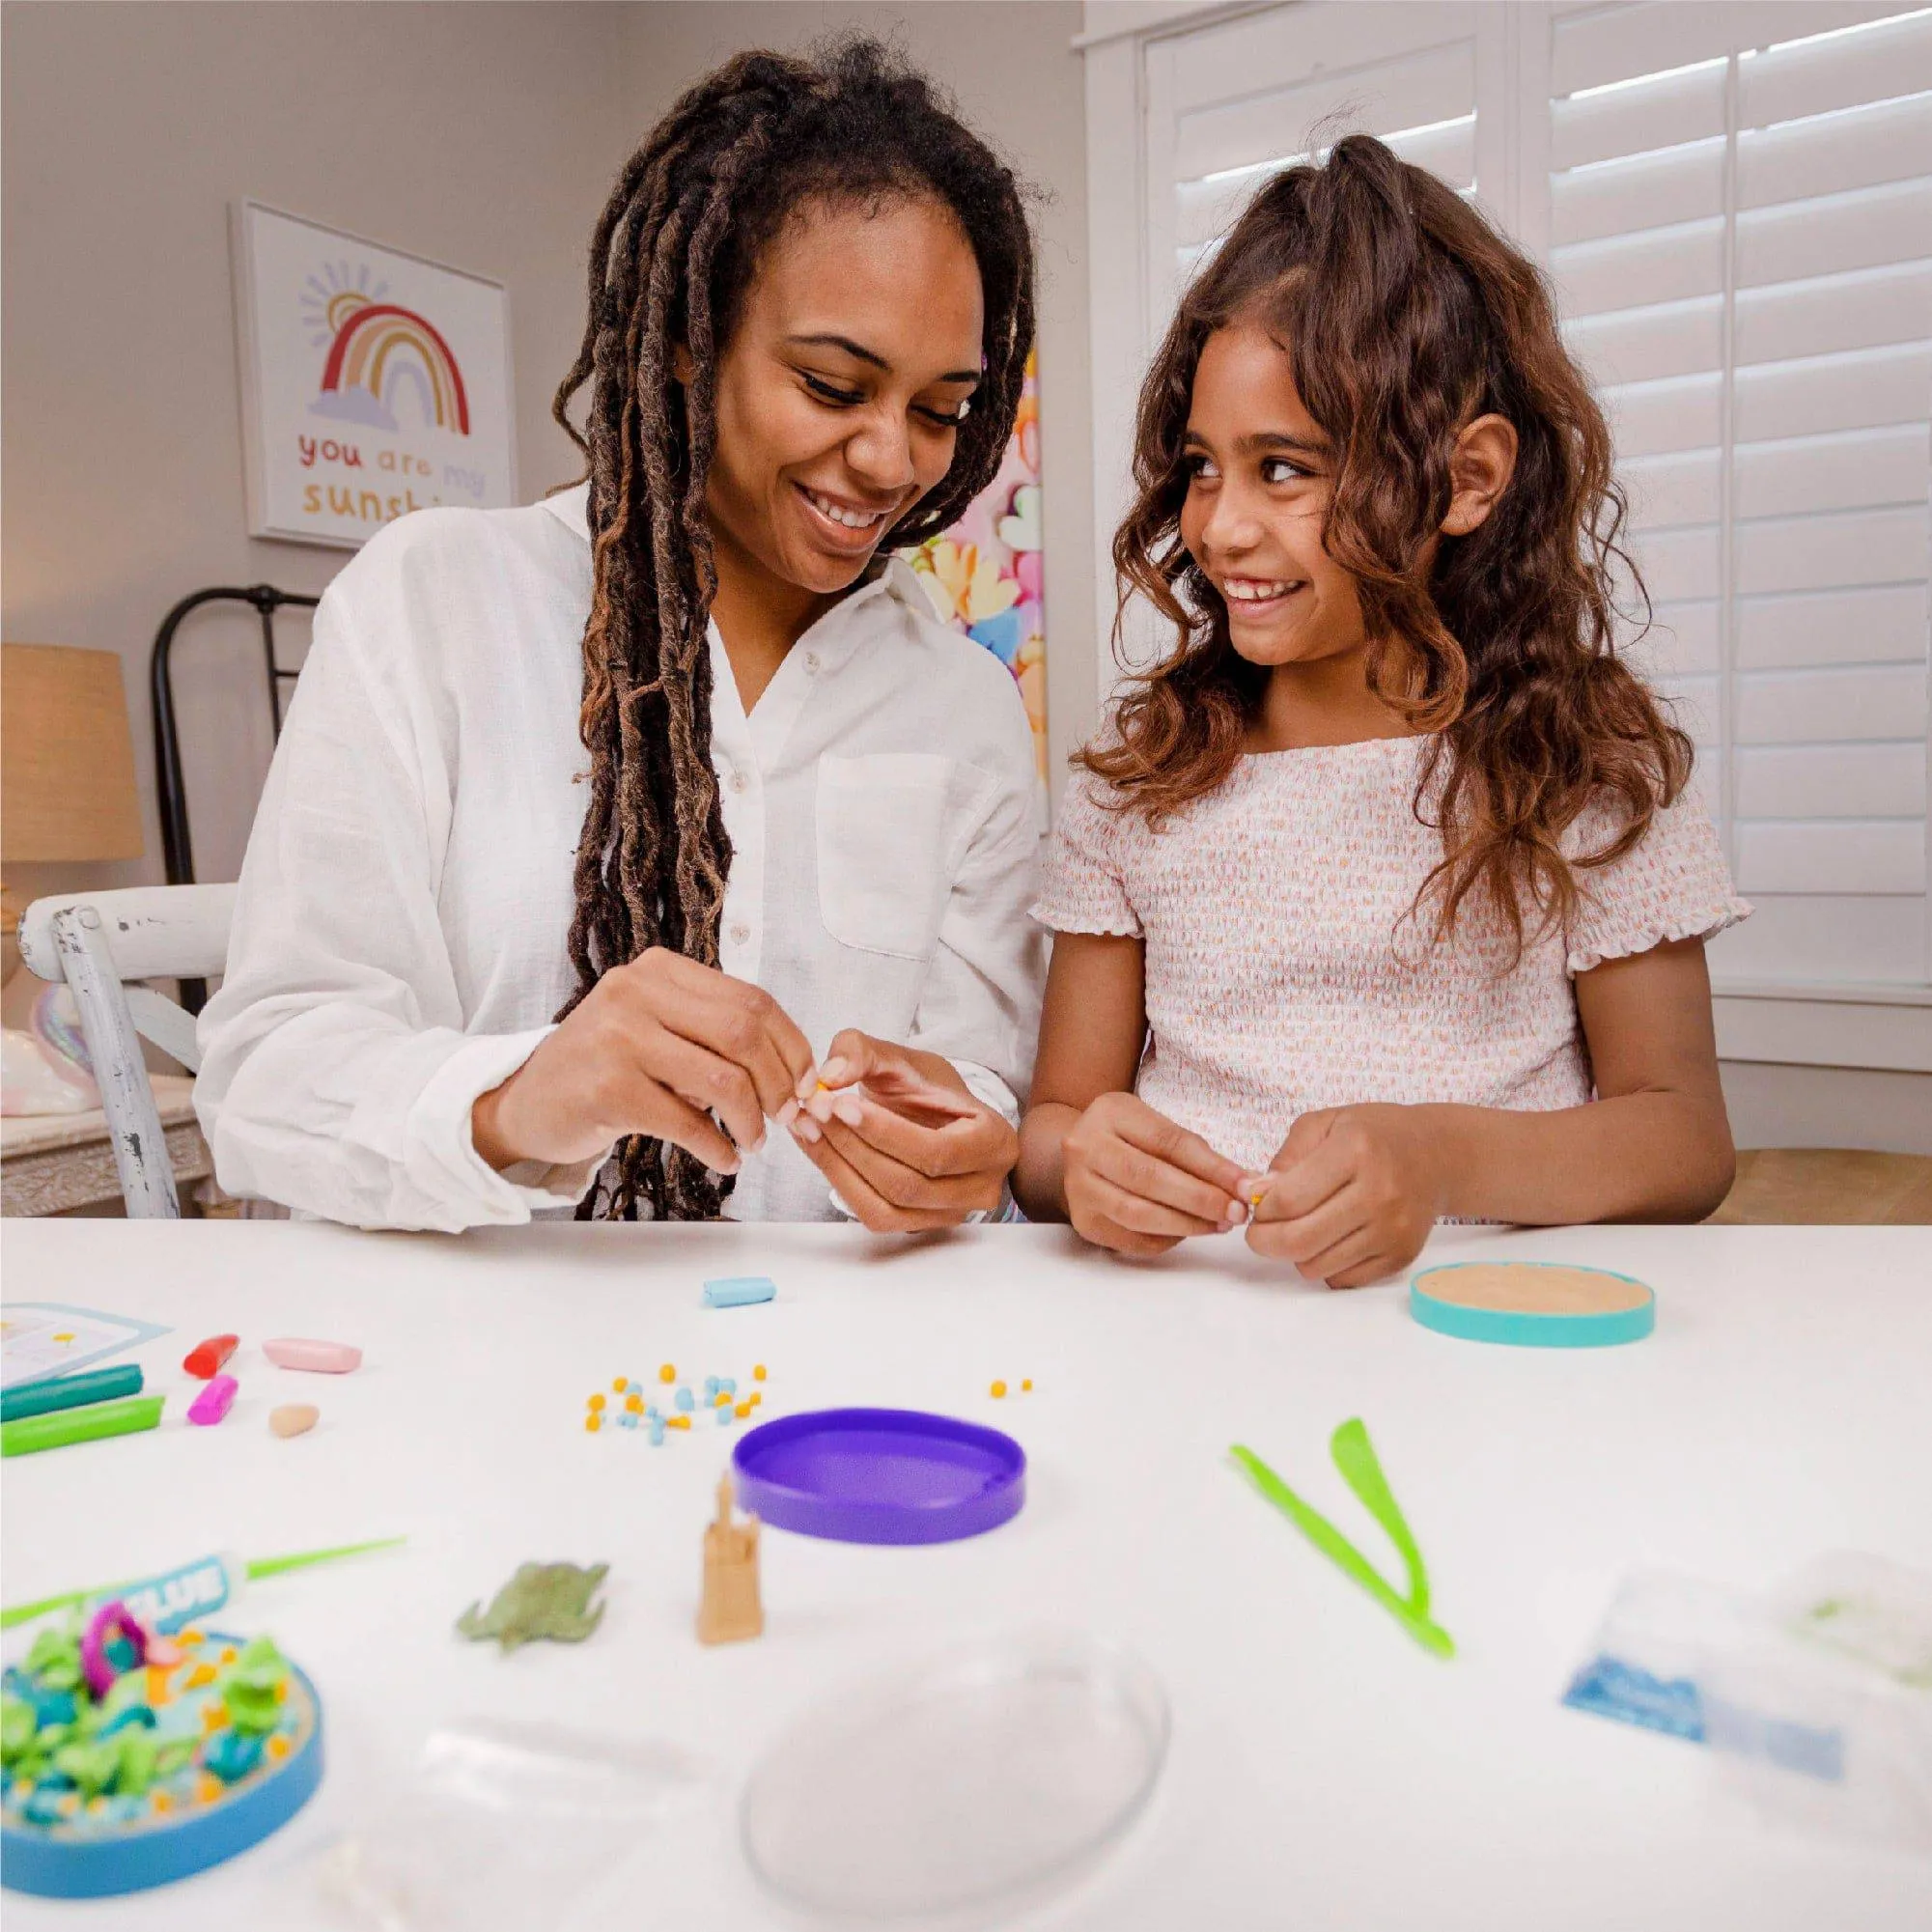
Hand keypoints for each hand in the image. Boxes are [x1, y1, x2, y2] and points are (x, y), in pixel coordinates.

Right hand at [471, 949, 815, 1174]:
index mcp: (659, 970)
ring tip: (753, 1142)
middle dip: (779, 1082)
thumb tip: (791, 1074)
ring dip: (752, 1120)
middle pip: (745, 1033)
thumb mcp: (655, 1029)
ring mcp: (620, 1038)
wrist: (526, 1102)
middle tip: (786, 1117)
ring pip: (724, 1078)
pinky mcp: (609, 1088)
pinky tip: (723, 1159)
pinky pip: (688, 1122)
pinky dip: (718, 1147)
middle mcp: (638, 992)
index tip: (805, 1081)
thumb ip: (711, 1035)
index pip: (752, 1000)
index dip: (791, 1046)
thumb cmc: (602, 1067)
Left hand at [786, 1030, 1017, 1231]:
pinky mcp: (920, 1225)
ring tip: (808, 1126)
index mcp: (995, 1142)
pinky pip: (874, 1216)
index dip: (884, 1133)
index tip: (839, 1103)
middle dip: (853, 1147)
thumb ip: (863, 1052)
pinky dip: (839, 1181)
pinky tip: (817, 1147)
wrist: (931, 1112)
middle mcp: (983, 1187)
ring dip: (839, 1167)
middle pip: (909, 1185)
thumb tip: (830, 1074)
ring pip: (887, 1207)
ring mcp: (953, 1213)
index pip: (937, 1152)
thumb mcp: (901, 1058)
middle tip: (813, 1111)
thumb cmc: (927, 1088)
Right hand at [1060, 1091, 1247, 1257]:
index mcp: (1110, 1113)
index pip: (1167, 1141)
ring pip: (1138, 1213)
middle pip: (1149, 1178)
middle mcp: (1086, 1147)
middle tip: (1236, 1212)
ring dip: (1187, 1224)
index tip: (1244, 1185)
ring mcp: (1079, 1186)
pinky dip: (1167, 1239)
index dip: (1211, 1167)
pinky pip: (1131, 1239)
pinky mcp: (1083, 1220)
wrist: (1079, 1154)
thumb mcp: (1154, 1128)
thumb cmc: (1129, 1140)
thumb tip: (1244, 1183)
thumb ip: (1194, 1153)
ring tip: (1218, 1224)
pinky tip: (1188, 1232)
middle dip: (1200, 1199)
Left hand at [1244, 1105, 1445, 1286]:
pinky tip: (1330, 1240)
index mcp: (1355, 1151)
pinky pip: (1342, 1279)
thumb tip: (1257, 1193)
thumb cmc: (1374, 1135)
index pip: (1289, 1199)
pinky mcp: (1401, 1255)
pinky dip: (1325, 1265)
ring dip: (1295, 1254)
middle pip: (1299, 1240)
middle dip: (1264, 1241)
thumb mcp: (1326, 1123)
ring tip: (1300, 1229)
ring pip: (1316, 1265)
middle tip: (1260, 1232)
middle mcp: (1378, 1193)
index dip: (1261, 1209)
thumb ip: (1287, 1157)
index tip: (1258, 1206)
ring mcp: (1393, 1229)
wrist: (1437, 1156)